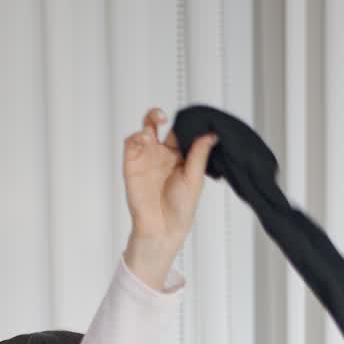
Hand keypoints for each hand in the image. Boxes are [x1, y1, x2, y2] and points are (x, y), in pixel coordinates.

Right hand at [123, 107, 218, 248]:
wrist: (162, 229)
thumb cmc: (181, 209)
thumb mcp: (195, 179)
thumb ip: (199, 155)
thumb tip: (212, 134)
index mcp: (179, 157)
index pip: (180, 132)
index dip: (184, 123)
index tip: (191, 118)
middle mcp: (161, 155)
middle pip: (157, 125)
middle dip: (158, 114)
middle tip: (164, 116)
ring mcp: (146, 158)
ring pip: (144, 130)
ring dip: (148, 121)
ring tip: (157, 122)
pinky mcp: (132, 164)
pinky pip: (131, 143)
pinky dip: (137, 136)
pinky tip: (146, 139)